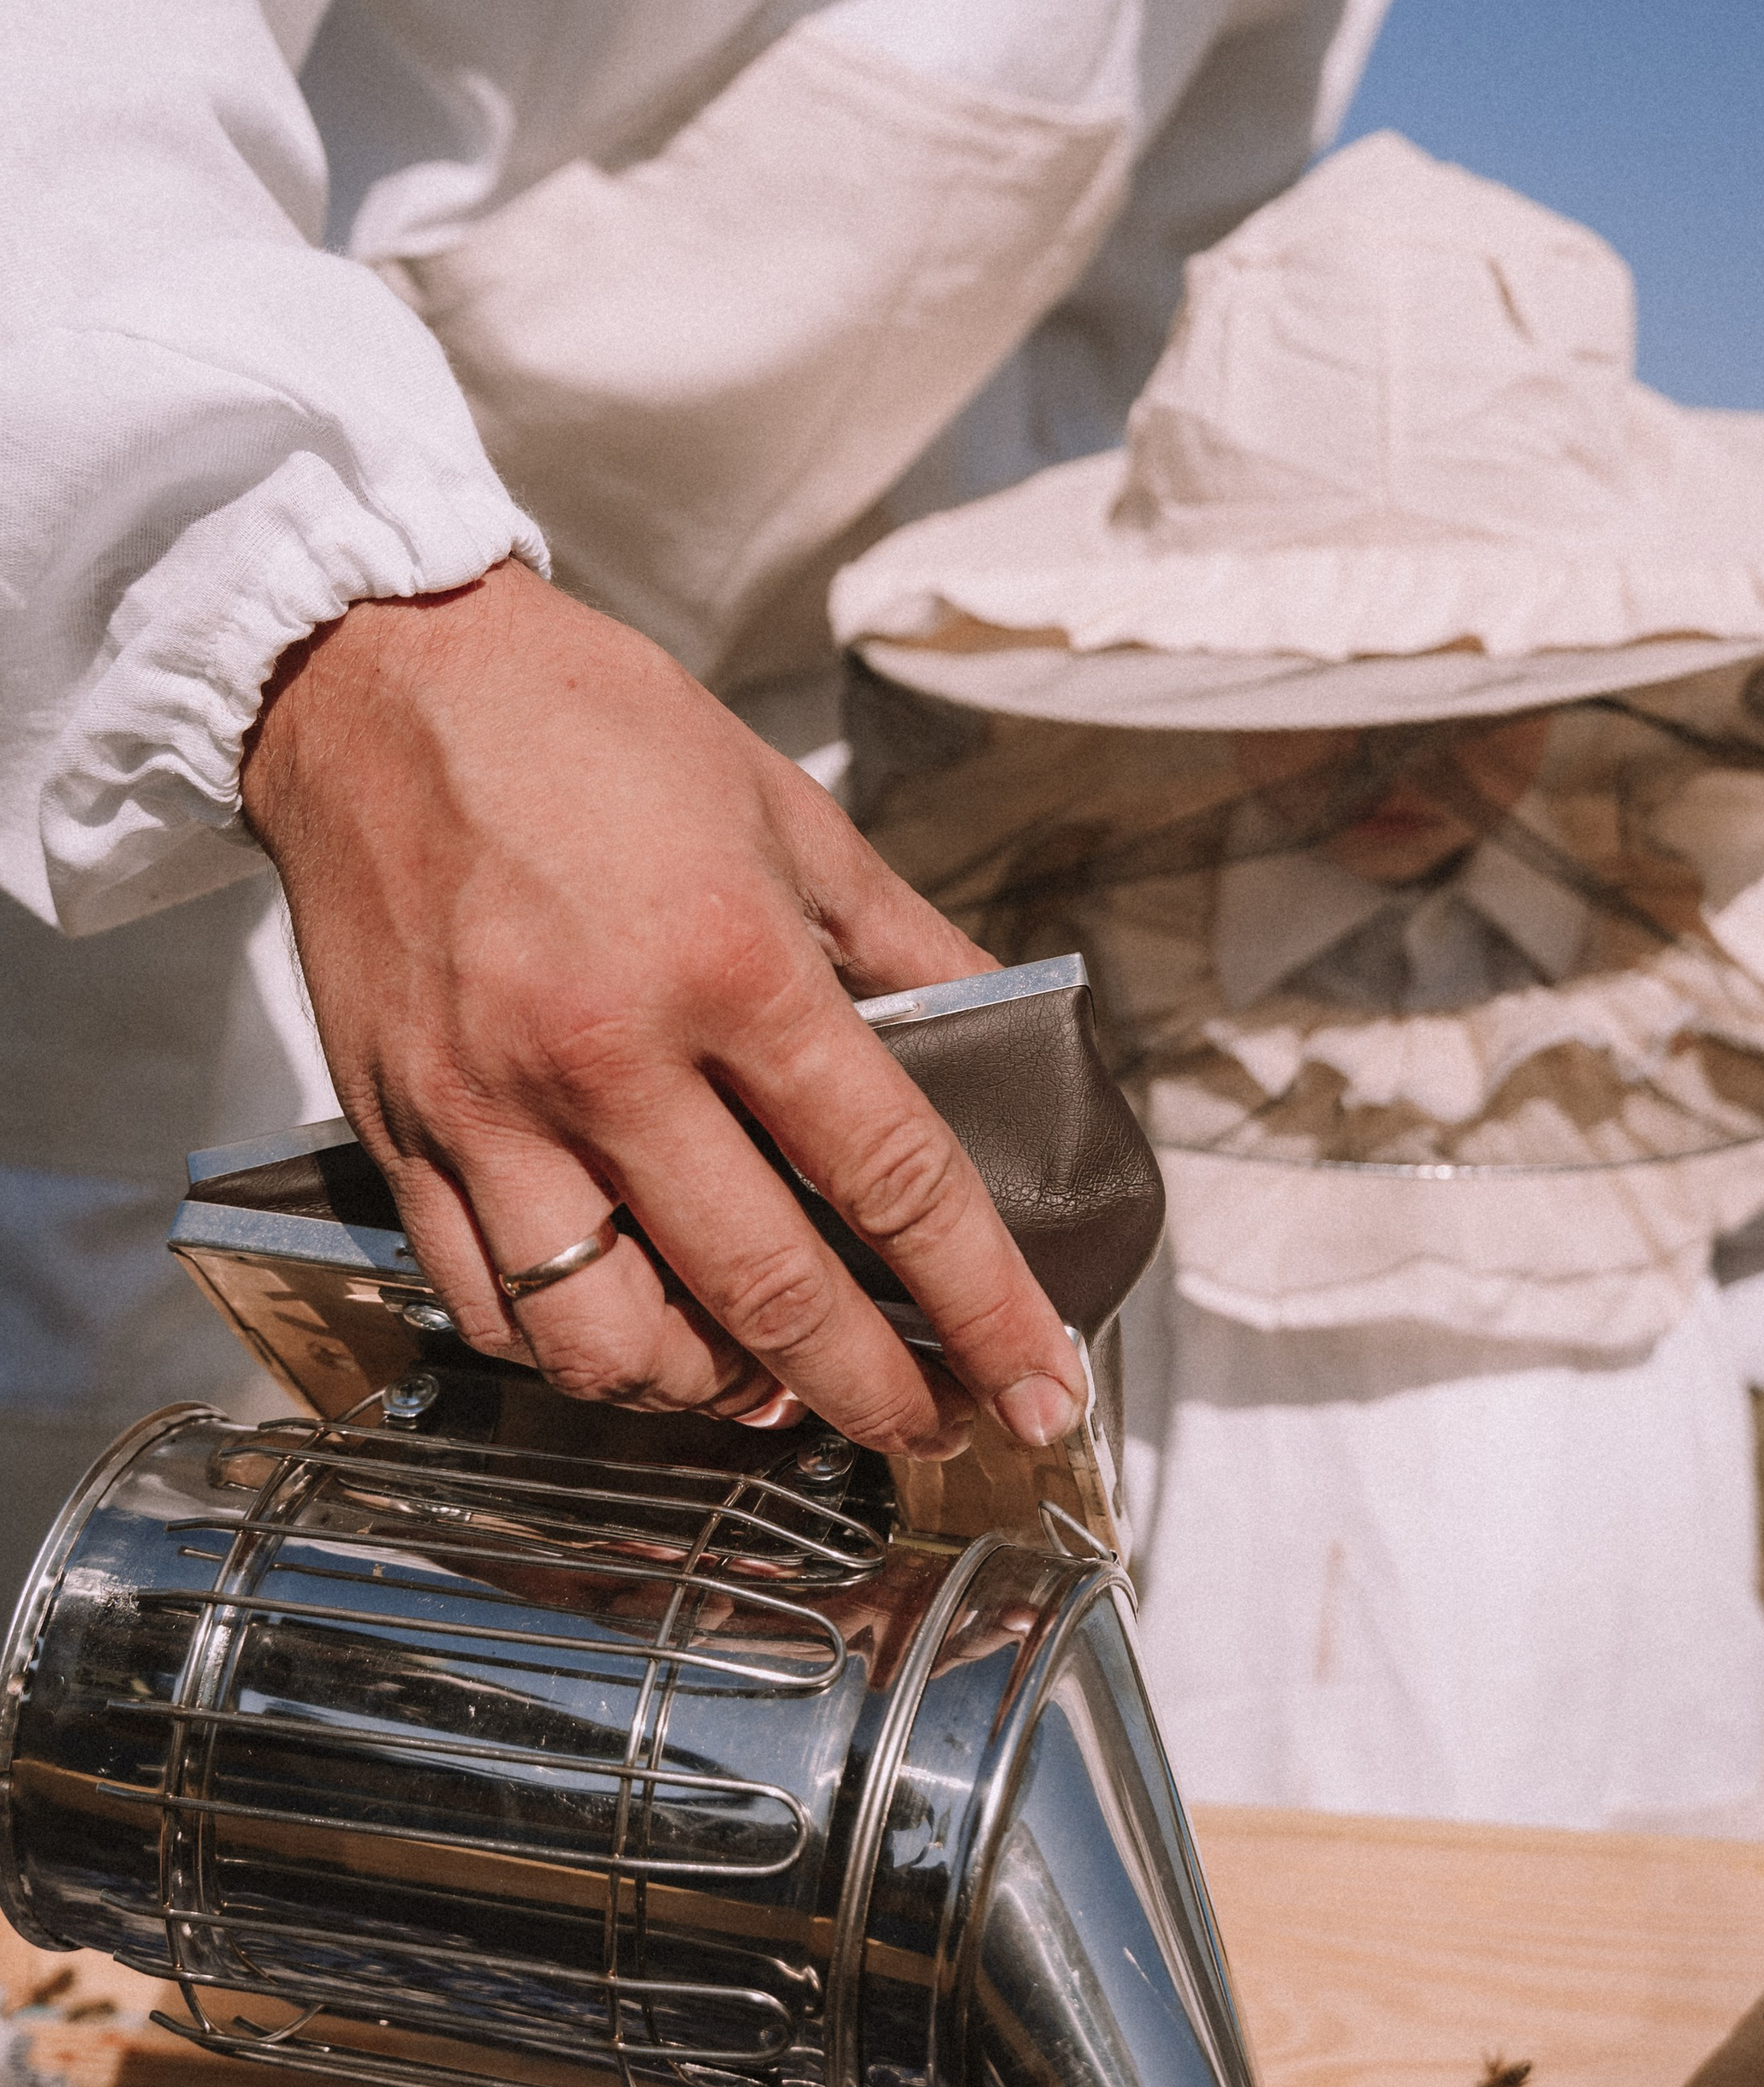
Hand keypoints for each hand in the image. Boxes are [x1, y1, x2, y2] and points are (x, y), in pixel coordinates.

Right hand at [239, 560, 1083, 1457]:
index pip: (892, 1179)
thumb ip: (905, 946)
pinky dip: (579, 1355)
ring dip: (715, 1397)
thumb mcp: (791, 816)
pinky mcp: (400, 1133)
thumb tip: (1000, 1034)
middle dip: (876, 1396)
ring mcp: (490, 1110)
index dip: (983, 1305)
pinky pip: (488, 1310)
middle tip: (935, 1427)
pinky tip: (639, 1333)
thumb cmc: (594, 730)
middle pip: (766, 1296)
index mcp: (732, 965)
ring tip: (775, 1382)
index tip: (1040, 1383)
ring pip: (608, 1343)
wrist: (379, 679)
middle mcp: (608, 1058)